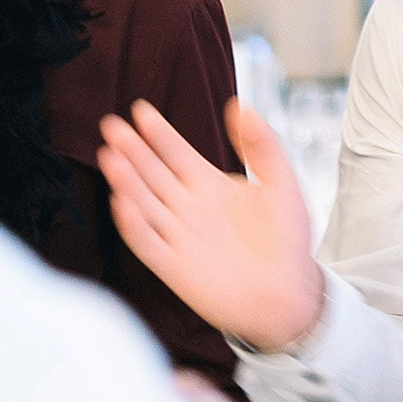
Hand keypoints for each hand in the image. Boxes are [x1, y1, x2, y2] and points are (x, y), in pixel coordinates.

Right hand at [99, 99, 322, 351]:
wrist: (292, 295)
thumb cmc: (288, 241)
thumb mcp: (281, 183)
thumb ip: (261, 145)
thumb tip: (241, 106)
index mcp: (209, 185)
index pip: (176, 153)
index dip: (158, 133)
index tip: (141, 110)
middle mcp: (188, 208)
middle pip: (152, 173)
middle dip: (133, 150)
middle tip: (113, 127)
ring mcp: (178, 237)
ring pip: (145, 203)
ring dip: (126, 181)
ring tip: (111, 156)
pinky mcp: (174, 267)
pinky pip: (147, 243)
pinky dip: (134, 224)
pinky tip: (123, 203)